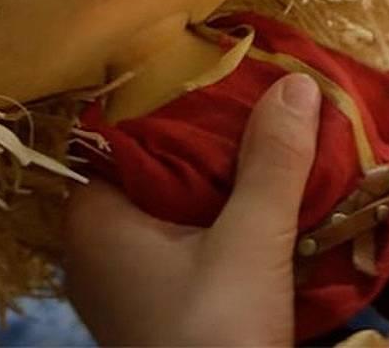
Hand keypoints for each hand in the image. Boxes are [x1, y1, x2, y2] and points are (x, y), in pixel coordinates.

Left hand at [62, 72, 321, 346]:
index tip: (222, 68)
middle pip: (153, 167)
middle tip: (258, 97)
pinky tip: (262, 199)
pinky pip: (181, 240)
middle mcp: (94, 244)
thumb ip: (270, 163)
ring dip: (220, 181)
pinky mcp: (151, 306)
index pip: (123, 131)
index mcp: (91, 217)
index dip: (173, 99)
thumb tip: (297, 82)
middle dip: (207, 139)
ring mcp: (122, 279)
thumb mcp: (249, 244)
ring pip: (171, 205)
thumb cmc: (214, 338)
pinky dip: (218, 219)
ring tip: (270, 136)